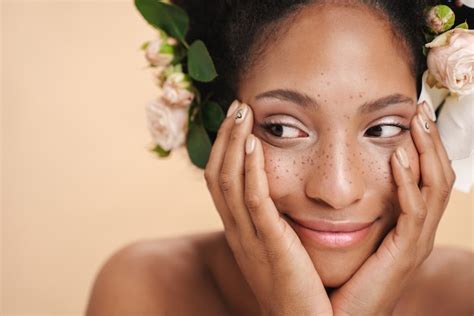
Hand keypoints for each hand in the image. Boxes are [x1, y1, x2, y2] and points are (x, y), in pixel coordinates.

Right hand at [204, 100, 331, 315]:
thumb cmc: (298, 288)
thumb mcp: (278, 251)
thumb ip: (274, 225)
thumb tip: (281, 199)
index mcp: (239, 232)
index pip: (220, 181)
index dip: (224, 148)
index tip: (238, 120)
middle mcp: (236, 232)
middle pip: (217, 174)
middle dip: (225, 137)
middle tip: (238, 104)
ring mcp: (248, 239)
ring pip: (228, 182)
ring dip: (233, 144)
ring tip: (243, 111)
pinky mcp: (269, 245)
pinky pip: (253, 201)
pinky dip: (250, 169)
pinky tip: (254, 143)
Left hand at [329, 101, 455, 314]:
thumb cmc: (340, 275)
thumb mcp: (350, 234)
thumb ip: (353, 207)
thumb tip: (335, 175)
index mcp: (407, 224)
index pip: (424, 176)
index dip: (422, 145)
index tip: (409, 114)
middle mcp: (418, 230)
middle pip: (437, 175)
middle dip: (430, 140)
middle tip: (419, 108)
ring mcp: (416, 242)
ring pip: (434, 188)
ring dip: (426, 152)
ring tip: (416, 122)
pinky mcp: (405, 253)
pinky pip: (414, 212)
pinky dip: (408, 183)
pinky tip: (397, 158)